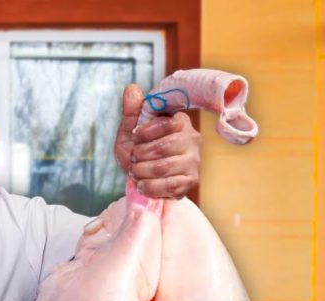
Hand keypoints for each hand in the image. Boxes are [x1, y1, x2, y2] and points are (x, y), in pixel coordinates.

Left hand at [113, 84, 200, 198]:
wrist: (141, 180)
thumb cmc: (138, 153)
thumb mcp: (130, 132)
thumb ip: (132, 112)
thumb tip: (131, 88)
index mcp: (179, 121)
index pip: (164, 123)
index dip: (143, 134)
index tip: (135, 139)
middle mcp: (192, 138)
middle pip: (163, 147)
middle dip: (140, 156)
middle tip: (134, 159)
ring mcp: (194, 160)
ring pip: (163, 167)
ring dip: (141, 172)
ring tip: (137, 172)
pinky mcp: (191, 180)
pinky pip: (168, 185)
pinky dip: (148, 187)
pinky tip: (143, 184)